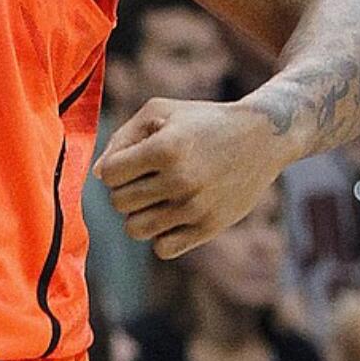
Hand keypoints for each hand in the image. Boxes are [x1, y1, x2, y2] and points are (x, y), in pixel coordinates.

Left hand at [93, 98, 285, 258]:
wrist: (262, 137)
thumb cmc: (202, 120)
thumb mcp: (160, 112)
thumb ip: (121, 138)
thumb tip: (97, 176)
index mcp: (164, 149)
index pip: (108, 176)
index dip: (114, 169)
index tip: (132, 161)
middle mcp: (180, 180)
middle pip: (118, 203)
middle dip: (125, 190)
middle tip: (147, 178)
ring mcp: (196, 207)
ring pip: (135, 229)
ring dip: (139, 214)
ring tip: (157, 197)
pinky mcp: (210, 227)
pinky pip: (162, 249)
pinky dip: (160, 236)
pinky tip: (172, 215)